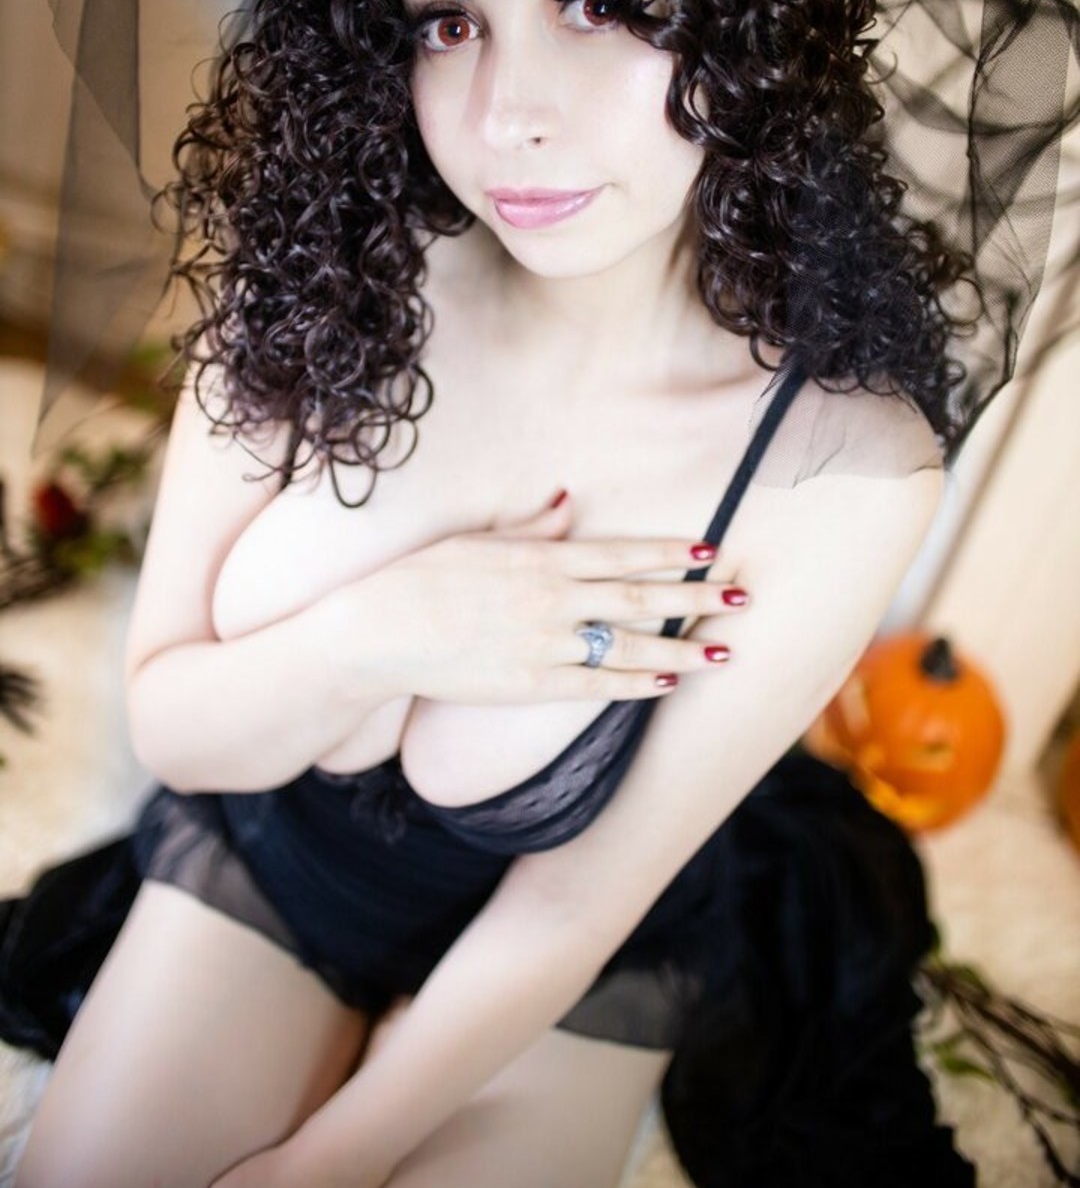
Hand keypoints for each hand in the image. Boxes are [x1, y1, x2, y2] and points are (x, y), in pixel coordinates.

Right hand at [332, 490, 746, 705]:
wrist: (377, 635)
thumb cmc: (420, 579)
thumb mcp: (476, 540)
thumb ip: (530, 526)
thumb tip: (568, 500)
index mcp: (542, 559)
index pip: (623, 554)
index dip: (670, 552)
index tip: (710, 549)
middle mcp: (555, 601)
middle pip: (641, 599)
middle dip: (696, 598)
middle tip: (742, 597)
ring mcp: (547, 646)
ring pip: (631, 648)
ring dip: (684, 648)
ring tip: (726, 650)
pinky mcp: (532, 685)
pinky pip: (599, 687)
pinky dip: (638, 684)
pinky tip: (670, 682)